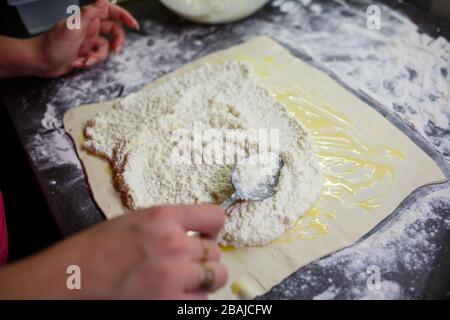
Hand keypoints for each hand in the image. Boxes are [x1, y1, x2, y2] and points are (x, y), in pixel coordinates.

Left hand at [0, 0, 138, 78]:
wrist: (39, 62)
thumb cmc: (53, 45)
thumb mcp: (73, 28)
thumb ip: (89, 13)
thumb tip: (104, 0)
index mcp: (87, 18)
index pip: (110, 11)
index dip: (124, 16)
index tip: (134, 26)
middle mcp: (89, 27)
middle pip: (113, 30)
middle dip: (117, 41)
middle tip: (117, 50)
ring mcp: (87, 40)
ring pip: (106, 47)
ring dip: (99, 56)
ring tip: (86, 60)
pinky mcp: (84, 52)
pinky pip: (97, 56)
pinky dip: (91, 61)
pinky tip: (80, 63)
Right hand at [0, 205, 226, 298]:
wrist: (73, 279)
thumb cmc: (99, 247)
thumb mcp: (137, 220)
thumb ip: (171, 223)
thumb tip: (199, 232)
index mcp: (164, 218)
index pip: (215, 217)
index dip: (213, 226)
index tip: (208, 233)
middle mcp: (174, 246)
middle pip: (216, 251)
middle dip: (203, 256)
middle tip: (185, 260)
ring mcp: (174, 278)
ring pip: (216, 276)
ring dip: (204, 278)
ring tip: (183, 279)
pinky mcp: (171, 305)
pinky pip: (202, 301)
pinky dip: (193, 298)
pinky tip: (175, 294)